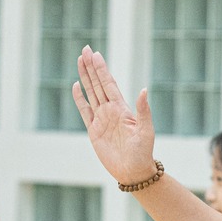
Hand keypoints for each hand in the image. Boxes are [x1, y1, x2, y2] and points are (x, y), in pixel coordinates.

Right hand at [71, 47, 157, 185]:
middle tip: (85, 49)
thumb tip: (143, 90)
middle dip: (91, 67)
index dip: (102, 69)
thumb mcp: (146, 130)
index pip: (109, 84)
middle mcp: (110, 110)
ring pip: (90, 93)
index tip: (96, 54)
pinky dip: (79, 99)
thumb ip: (143, 110)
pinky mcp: (93, 131)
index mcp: (122, 108)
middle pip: (97, 84)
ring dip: (85, 78)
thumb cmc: (143, 152)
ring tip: (79, 61)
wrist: (133, 170)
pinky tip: (75, 86)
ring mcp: (101, 119)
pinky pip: (84, 111)